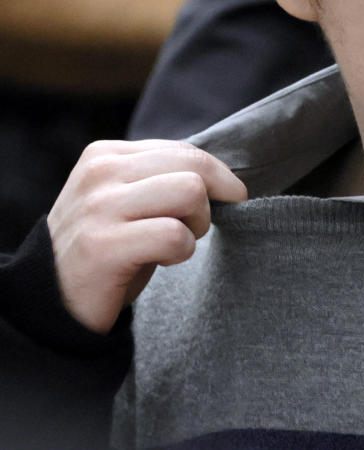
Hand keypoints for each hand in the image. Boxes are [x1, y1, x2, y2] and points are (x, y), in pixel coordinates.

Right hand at [47, 139, 246, 333]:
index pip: (184, 150)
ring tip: (175, 242)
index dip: (216, 178)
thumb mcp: (129, 199)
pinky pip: (174, 235)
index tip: (222, 200)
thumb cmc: (107, 247)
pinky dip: (182, 252)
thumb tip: (225, 176)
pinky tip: (160, 260)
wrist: (52, 299)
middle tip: (196, 227)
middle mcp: (100, 173)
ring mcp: (99, 208)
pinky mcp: (103, 245)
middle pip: (194, 166)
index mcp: (105, 155)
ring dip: (197, 224)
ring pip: (190, 192)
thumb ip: (163, 177)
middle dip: (213, 199)